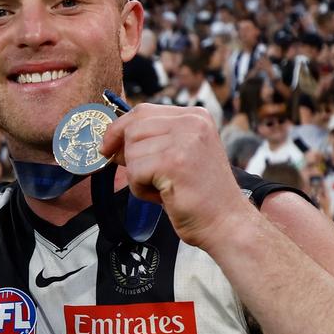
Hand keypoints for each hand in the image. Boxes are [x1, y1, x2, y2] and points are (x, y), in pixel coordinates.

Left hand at [100, 103, 252, 249]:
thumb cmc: (198, 194)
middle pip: (133, 128)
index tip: (107, 147)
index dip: (119, 129)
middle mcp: (192, 122)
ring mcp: (184, 140)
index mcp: (195, 116)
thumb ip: (152, 142)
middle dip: (128, 156)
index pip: (142, 111)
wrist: (226, 222)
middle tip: (144, 177)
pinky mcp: (174, 162)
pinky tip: (162, 196)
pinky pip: (135, 172)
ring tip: (162, 188)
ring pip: (131, 151)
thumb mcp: (178, 155)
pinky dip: (141, 189)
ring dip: (137, 176)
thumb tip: (110, 142)